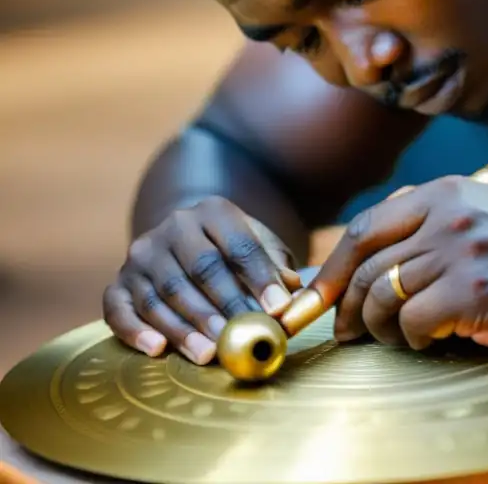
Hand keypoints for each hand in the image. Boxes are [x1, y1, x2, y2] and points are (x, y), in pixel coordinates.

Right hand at [103, 197, 302, 363]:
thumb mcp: (261, 246)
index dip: (259, 278)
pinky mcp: (117, 283)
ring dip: (186, 328)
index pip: (239, 245)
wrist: (186, 240)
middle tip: (242, 335)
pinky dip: (135, 331)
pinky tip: (157, 350)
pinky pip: (119, 309)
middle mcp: (173, 227)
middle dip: (224, 305)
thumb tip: (290, 291)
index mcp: (214, 212)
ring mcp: (141, 255)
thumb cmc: (234, 251)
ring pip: (162, 294)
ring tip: (210, 353)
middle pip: (199, 269)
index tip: (277, 309)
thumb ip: (276, 266)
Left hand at [308, 177, 487, 350]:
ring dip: (380, 327)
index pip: (365, 227)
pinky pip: (413, 323)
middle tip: (348, 330)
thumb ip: (427, 218)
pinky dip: (412, 339)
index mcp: (442, 193)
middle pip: (368, 266)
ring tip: (394, 337)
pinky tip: (431, 340)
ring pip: (384, 297)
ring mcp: (458, 254)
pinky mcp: (470, 293)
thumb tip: (367, 247)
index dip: (334, 266)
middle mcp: (445, 218)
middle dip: (347, 306)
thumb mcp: (479, 208)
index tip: (320, 294)